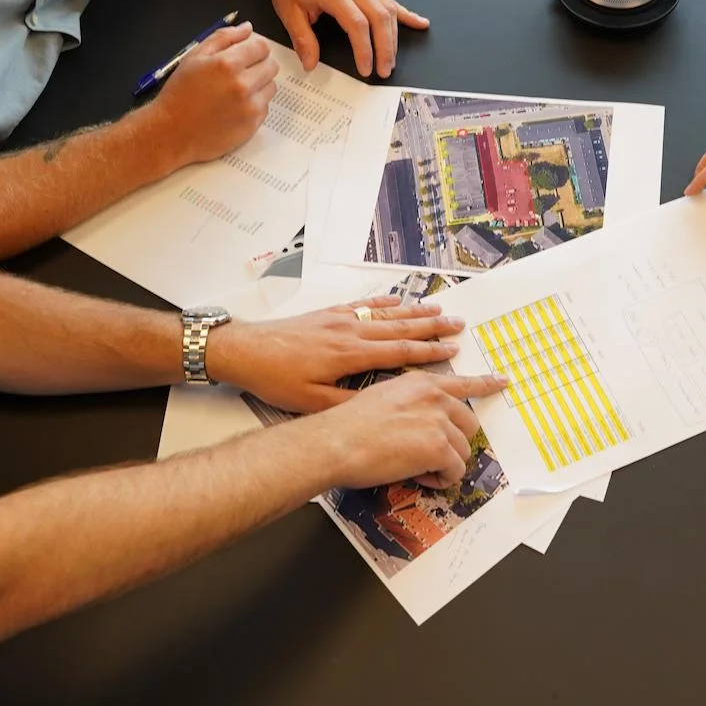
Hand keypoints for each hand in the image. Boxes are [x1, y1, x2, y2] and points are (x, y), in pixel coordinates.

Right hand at [148, 22, 277, 168]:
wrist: (172, 132)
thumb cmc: (179, 93)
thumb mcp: (194, 56)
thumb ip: (223, 37)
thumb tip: (247, 28)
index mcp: (228, 64)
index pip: (262, 47)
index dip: (255, 47)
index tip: (247, 53)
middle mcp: (243, 85)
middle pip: (271, 66)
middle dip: (259, 65)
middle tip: (240, 73)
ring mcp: (249, 107)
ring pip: (271, 87)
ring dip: (259, 85)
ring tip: (236, 91)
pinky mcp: (252, 126)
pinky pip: (265, 108)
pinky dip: (254, 105)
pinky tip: (234, 107)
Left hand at [208, 296, 471, 413]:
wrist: (245, 350)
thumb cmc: (277, 379)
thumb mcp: (313, 402)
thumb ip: (350, 403)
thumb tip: (382, 405)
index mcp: (351, 354)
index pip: (400, 351)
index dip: (429, 352)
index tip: (454, 351)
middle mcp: (350, 330)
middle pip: (400, 326)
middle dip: (432, 326)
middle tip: (460, 324)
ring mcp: (339, 318)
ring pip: (386, 313)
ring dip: (415, 311)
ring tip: (439, 309)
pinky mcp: (328, 313)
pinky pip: (363, 305)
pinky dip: (384, 302)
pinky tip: (397, 299)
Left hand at [265, 0, 428, 77]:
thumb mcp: (287, 11)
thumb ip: (302, 38)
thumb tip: (310, 63)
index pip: (357, 24)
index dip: (364, 49)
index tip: (365, 68)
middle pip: (379, 17)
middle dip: (385, 47)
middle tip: (384, 69)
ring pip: (387, 10)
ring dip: (393, 37)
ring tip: (392, 59)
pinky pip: (389, 0)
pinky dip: (406, 13)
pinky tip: (419, 23)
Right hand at [313, 369, 508, 488]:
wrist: (336, 442)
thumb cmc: (348, 425)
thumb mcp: (383, 398)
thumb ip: (410, 404)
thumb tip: (420, 424)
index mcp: (421, 383)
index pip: (463, 382)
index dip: (485, 384)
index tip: (502, 382)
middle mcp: (435, 397)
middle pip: (468, 423)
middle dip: (454, 442)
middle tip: (432, 455)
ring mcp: (439, 421)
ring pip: (462, 450)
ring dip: (444, 464)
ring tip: (417, 469)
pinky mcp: (439, 447)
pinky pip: (455, 470)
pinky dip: (441, 479)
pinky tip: (419, 477)